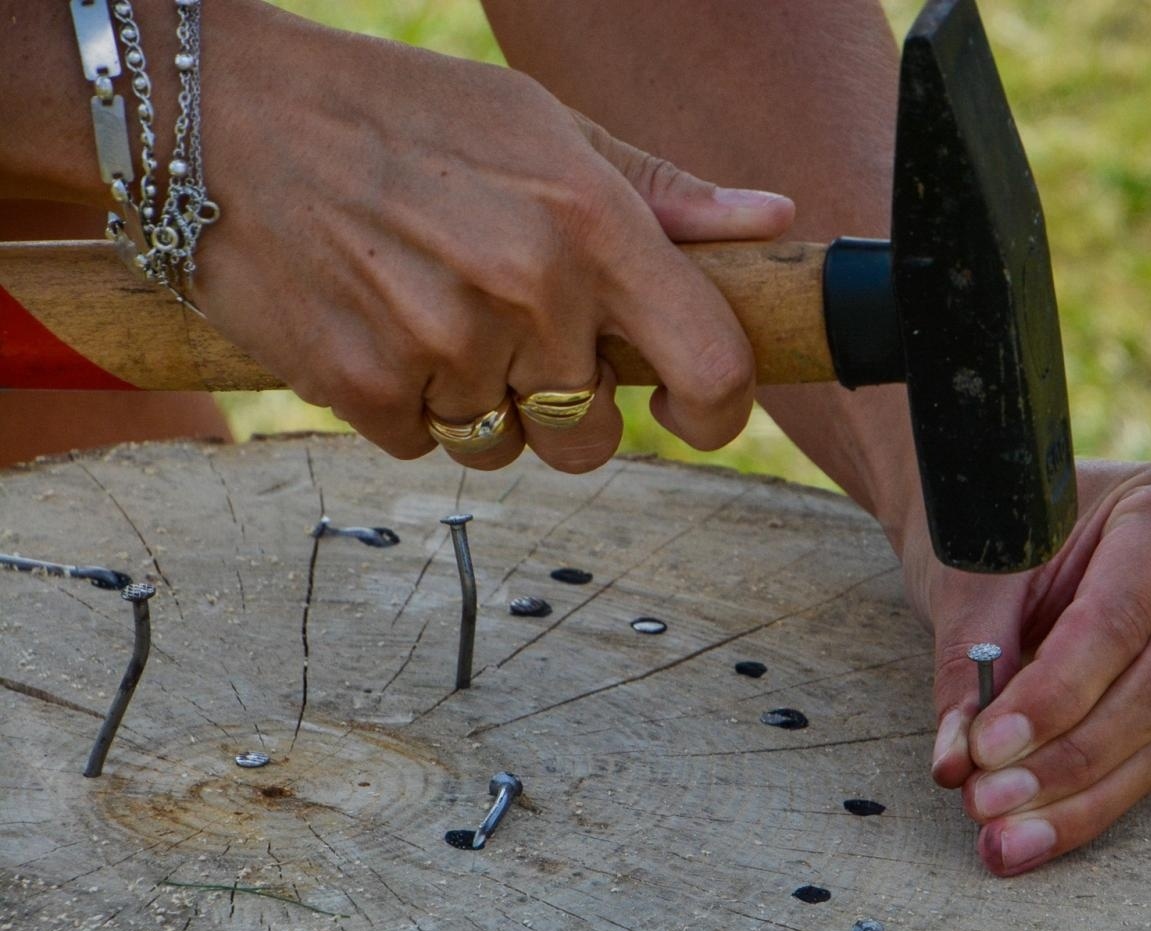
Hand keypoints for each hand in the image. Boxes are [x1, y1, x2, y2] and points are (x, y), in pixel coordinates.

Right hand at [193, 3, 792, 471]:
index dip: (718, 412)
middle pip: (596, 436)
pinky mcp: (364, 387)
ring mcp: (443, 347)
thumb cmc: (405, 114)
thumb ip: (664, 192)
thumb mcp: (544, 124)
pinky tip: (381, 323)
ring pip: (507, 447)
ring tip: (437, 313)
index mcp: (592, 223)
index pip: (712, 366)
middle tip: (519, 338)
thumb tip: (772, 220)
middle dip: (570, 408)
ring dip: (485, 405)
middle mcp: (529, 291)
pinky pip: (426, 442)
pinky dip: (411, 403)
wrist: (228, 118)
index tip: (687, 410)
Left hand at [899, 458, 1150, 875]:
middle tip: (986, 801)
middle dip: (1066, 756)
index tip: (987, 747)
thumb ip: (971, 660)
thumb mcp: (980, 572)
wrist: (1025, 513)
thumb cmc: (1004, 527)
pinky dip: (1090, 802)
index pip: (1121, 617)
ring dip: (1076, 797)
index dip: (1055, 691)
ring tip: (1002, 839)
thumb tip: (955, 763)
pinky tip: (1030, 838)